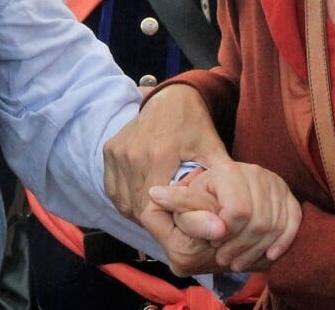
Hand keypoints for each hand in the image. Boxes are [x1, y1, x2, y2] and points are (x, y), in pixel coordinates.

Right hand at [103, 85, 229, 246]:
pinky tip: (149, 199)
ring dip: (143, 215)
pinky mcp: (109, 152)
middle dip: (159, 226)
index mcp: (158, 155)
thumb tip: (225, 228)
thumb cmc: (196, 126)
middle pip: (138, 211)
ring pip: (124, 203)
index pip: (151, 212)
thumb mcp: (215, 153)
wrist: (171, 96)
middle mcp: (131, 155)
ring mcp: (116, 153)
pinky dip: (130, 202)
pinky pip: (116, 191)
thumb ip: (224, 189)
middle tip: (179, 230)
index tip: (185, 239)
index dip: (167, 232)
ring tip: (165, 214)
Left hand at [148, 161, 300, 275]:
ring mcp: (275, 183)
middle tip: (225, 260)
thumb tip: (156, 195)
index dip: (227, 234)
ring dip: (258, 250)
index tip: (215, 246)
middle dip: (242, 247)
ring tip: (239, 263)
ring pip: (276, 224)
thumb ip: (178, 202)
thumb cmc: (201, 196)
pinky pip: (294, 221)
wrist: (222, 187)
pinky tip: (269, 256)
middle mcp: (255, 172)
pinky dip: (283, 242)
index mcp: (228, 171)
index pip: (238, 211)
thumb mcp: (186, 199)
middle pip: (259, 221)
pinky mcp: (289, 195)